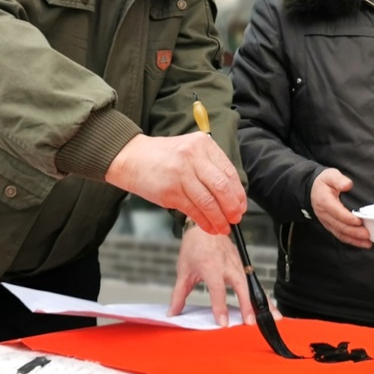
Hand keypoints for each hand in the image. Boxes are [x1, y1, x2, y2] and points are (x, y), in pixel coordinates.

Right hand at [105, 133, 245, 235]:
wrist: (131, 157)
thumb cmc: (163, 156)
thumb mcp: (190, 150)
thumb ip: (210, 166)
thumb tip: (232, 195)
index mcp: (203, 144)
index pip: (229, 172)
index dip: (238, 193)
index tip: (241, 206)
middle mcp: (193, 157)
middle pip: (221, 187)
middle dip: (232, 207)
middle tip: (236, 219)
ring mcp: (180, 174)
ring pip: (208, 202)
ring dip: (219, 219)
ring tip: (224, 228)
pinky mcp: (169, 191)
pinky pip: (193, 210)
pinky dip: (204, 221)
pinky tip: (209, 227)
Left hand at [167, 226, 280, 326]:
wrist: (204, 225)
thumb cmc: (194, 246)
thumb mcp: (184, 270)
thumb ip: (179, 294)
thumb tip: (173, 312)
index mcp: (210, 266)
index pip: (217, 290)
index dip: (220, 307)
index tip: (223, 322)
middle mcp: (226, 264)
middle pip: (241, 286)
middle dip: (247, 305)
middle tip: (251, 322)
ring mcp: (237, 262)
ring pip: (251, 283)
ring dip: (261, 300)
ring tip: (272, 317)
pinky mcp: (242, 263)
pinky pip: (253, 280)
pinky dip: (261, 293)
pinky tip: (268, 306)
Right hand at [311, 168, 370, 247]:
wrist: (313, 189)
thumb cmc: (324, 182)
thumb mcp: (330, 175)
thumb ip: (338, 179)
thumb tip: (347, 185)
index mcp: (324, 201)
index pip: (336, 212)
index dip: (348, 218)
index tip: (359, 221)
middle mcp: (324, 214)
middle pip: (339, 226)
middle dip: (354, 232)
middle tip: (367, 234)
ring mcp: (326, 221)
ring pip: (340, 233)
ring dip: (354, 239)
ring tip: (367, 242)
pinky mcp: (330, 226)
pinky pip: (340, 235)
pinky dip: (351, 240)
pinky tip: (361, 243)